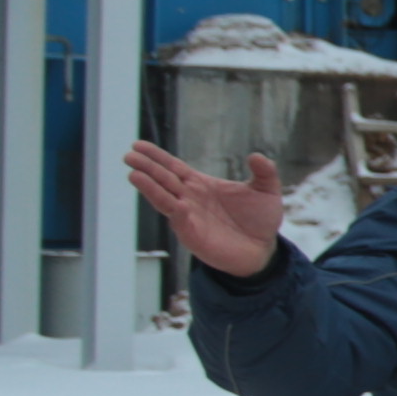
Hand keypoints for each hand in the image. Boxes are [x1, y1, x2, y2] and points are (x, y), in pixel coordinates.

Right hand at [124, 140, 289, 278]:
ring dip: (149, 187)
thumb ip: (264, 171)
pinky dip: (173, 209)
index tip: (137, 145)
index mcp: (200, 185)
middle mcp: (189, 199)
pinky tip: (168, 200)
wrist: (263, 250)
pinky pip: (180, 220)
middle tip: (129, 155)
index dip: (156, 156)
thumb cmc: (259, 220)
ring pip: (164, 198)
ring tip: (134, 174)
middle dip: (146, 167)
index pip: (173, 167)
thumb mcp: (266, 190)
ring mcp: (188, 217)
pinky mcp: (192, 235)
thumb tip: (256, 155)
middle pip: (163, 179)